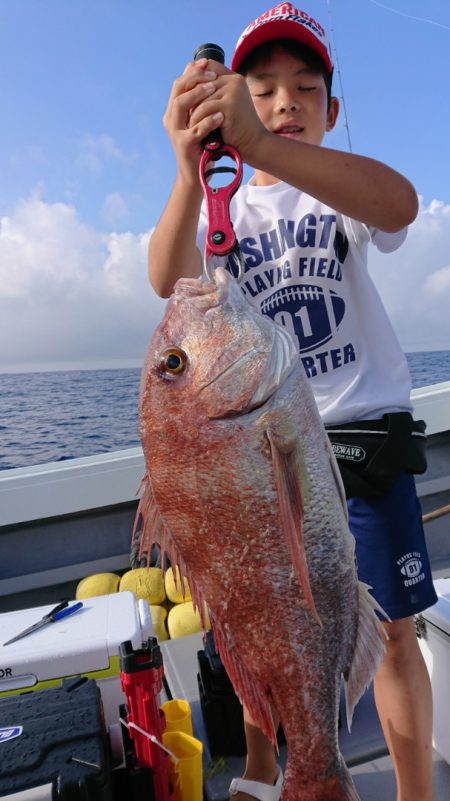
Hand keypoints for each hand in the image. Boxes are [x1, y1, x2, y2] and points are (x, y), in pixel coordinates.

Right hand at [163, 58, 223, 183]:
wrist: (197, 175)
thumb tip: (208, 80)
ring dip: (198, 94)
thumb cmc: (202, 146)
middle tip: (213, 75)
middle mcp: (171, 119)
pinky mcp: (183, 145)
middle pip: (177, 89)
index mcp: (174, 112)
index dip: (192, 71)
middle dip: (195, 78)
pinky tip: (221, 116)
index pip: (179, 84)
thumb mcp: (200, 121)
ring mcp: (175, 132)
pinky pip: (195, 129)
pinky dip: (208, 121)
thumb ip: (201, 104)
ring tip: (215, 90)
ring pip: (181, 104)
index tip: (207, 62)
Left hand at [187, 63, 267, 162]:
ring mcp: (233, 91)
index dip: (195, 79)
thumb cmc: (236, 127)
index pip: (208, 67)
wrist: (253, 144)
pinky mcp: (229, 104)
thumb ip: (212, 92)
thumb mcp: (224, 106)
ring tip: (189, 124)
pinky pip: (204, 108)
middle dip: (190, 99)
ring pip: (200, 96)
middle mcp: (234, 80)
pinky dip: (197, 120)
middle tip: (183, 114)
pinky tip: (196, 129)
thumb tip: (190, 77)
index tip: (189, 97)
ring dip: (192, 111)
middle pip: (201, 82)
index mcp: (233, 78)